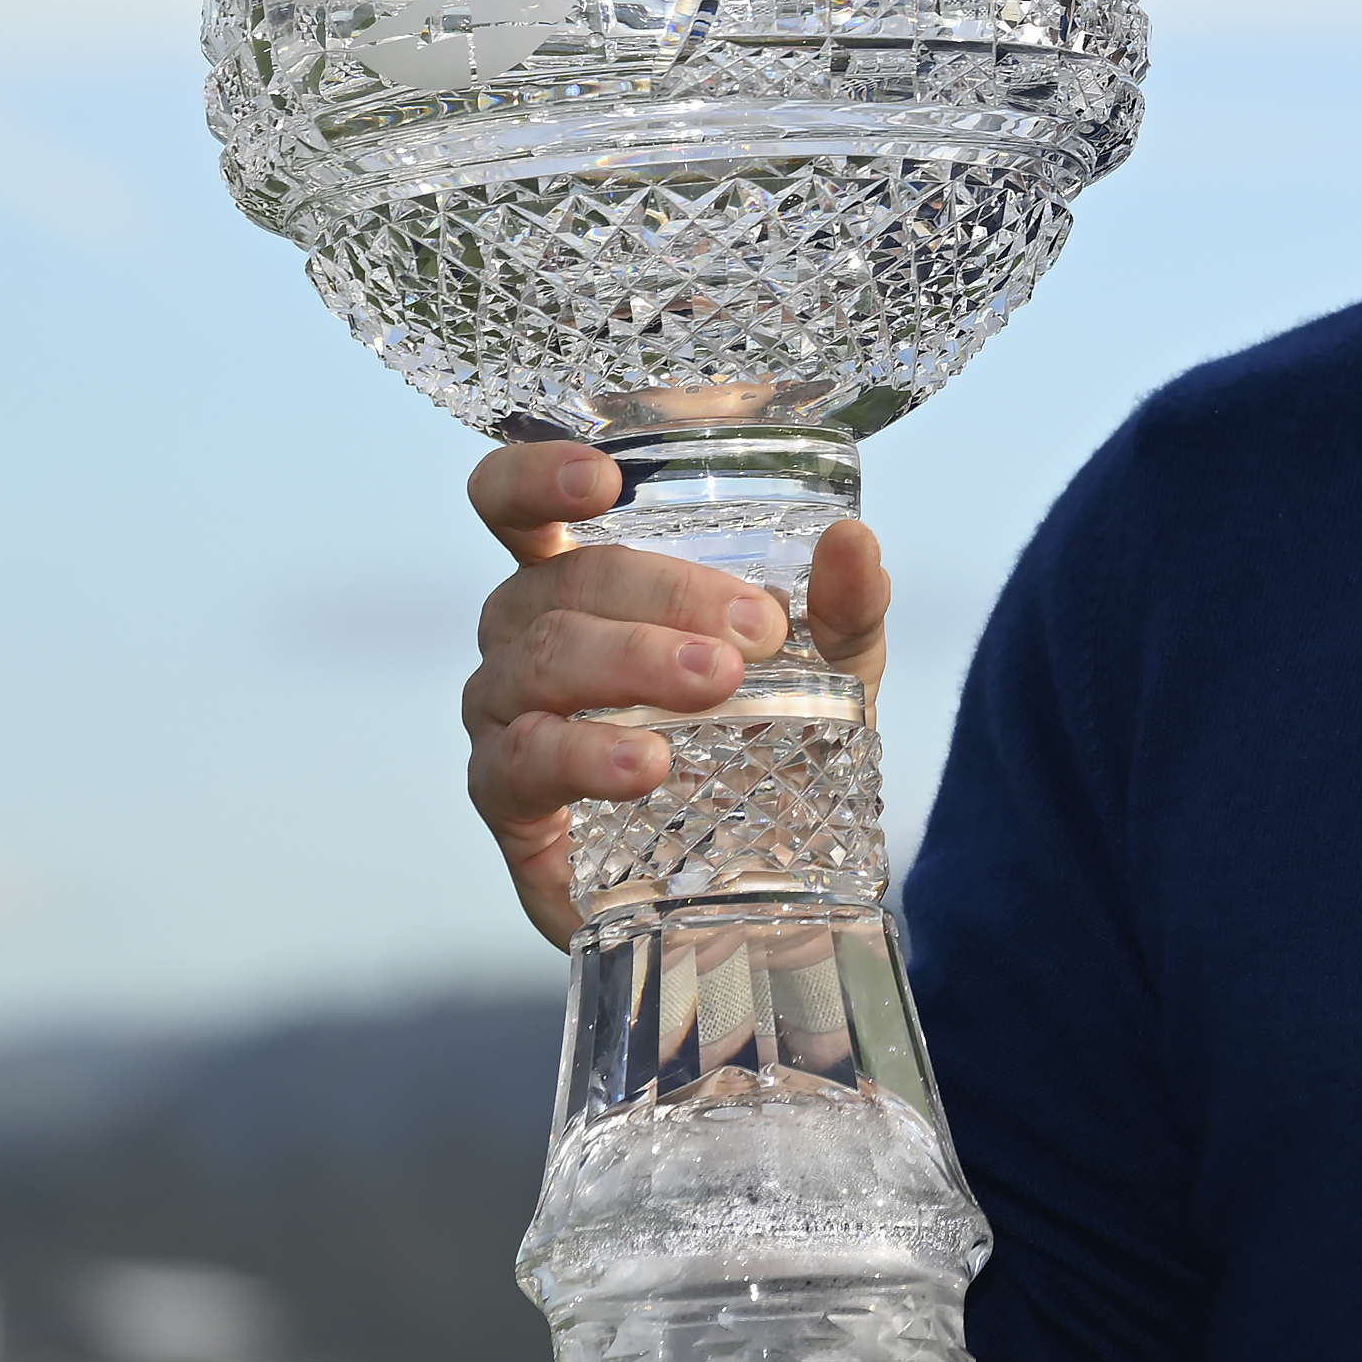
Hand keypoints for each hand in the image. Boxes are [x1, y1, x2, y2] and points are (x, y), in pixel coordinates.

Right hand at [458, 440, 892, 946]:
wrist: (752, 884)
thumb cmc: (762, 750)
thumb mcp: (825, 672)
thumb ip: (842, 610)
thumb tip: (856, 545)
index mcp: (578, 587)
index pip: (514, 507)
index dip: (537, 477)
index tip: (604, 480)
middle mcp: (523, 642)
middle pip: (557, 583)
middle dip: (661, 594)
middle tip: (756, 632)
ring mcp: (505, 719)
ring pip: (539, 662)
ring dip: (631, 662)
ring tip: (716, 685)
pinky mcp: (507, 804)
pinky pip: (523, 762)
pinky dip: (587, 755)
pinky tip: (648, 764)